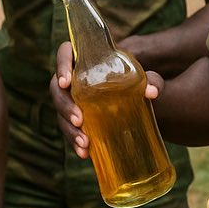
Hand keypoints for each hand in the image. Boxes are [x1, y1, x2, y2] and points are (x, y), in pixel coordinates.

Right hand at [50, 41, 160, 157]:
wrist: (132, 94)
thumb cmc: (132, 78)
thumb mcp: (142, 76)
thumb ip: (150, 79)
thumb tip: (152, 92)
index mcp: (83, 59)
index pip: (65, 53)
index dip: (61, 66)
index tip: (66, 82)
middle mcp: (72, 78)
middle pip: (56, 88)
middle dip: (64, 105)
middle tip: (79, 120)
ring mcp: (70, 99)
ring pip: (60, 112)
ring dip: (69, 129)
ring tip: (84, 143)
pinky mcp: (74, 117)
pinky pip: (68, 130)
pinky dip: (74, 142)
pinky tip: (84, 153)